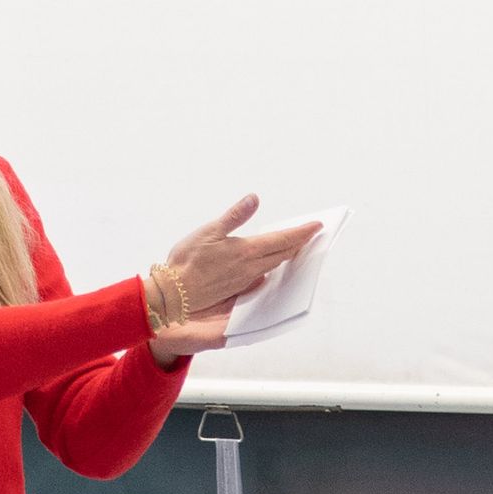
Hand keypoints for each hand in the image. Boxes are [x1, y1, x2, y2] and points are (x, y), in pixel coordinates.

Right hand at [147, 196, 322, 356]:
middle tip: (312, 233)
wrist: (174, 294)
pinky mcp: (237, 288)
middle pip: (283, 254)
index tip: (317, 226)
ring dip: (288, 254)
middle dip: (299, 243)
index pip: (282, 240)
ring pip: (274, 265)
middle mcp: (251, 268)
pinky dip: (272, 265)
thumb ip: (235, 216)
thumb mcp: (209, 231)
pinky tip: (271, 262)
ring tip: (297, 245)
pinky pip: (262, 275)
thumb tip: (254, 199)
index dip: (301, 233)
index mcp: (246, 251)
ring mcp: (245, 280)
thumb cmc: (187, 261)